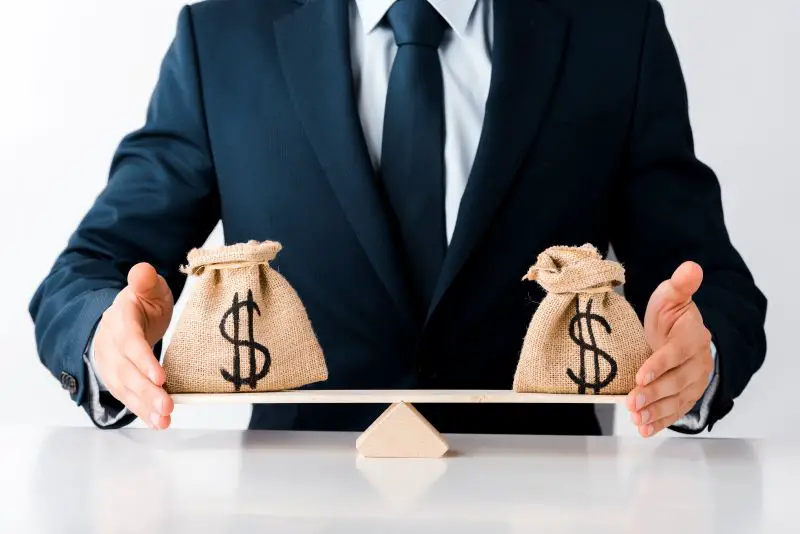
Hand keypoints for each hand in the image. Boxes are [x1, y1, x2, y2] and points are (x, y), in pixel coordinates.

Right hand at [93, 263, 174, 428]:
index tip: (159, 376)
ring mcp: (112, 365)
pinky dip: (143, 412)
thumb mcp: (147, 287)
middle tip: (167, 406)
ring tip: (164, 419)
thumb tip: (142, 270)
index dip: (143, 360)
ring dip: (145, 406)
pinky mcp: (118, 380)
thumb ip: (145, 281)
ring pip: (126, 389)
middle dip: (146, 391)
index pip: (129, 343)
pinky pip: (129, 398)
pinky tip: (159, 422)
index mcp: (120, 320)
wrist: (122, 317)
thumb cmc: (141, 303)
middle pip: (127, 372)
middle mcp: (111, 346)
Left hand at [627, 261, 713, 436]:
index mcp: (693, 338)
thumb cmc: (672, 316)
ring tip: (636, 418)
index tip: (640, 375)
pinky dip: (661, 422)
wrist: (682, 334)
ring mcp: (694, 383)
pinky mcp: (687, 396)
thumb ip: (680, 285)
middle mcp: (698, 363)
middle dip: (653, 393)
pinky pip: (675, 412)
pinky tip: (645, 428)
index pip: (676, 353)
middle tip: (632, 402)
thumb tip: (691, 267)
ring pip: (676, 400)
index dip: (659, 365)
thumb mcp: (672, 297)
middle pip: (676, 382)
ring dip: (655, 411)